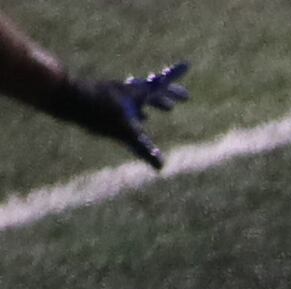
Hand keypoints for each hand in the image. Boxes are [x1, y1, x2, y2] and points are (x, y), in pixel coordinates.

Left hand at [66, 61, 185, 165]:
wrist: (64, 96)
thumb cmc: (97, 111)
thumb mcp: (125, 132)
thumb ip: (144, 148)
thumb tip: (161, 166)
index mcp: (137, 94)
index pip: (161, 86)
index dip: (175, 84)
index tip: (187, 81)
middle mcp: (126, 91)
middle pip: (150, 93)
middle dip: (164, 99)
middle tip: (176, 103)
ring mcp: (111, 95)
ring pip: (134, 99)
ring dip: (146, 106)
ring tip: (151, 116)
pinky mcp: (99, 101)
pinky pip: (120, 106)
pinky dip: (128, 112)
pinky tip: (123, 121)